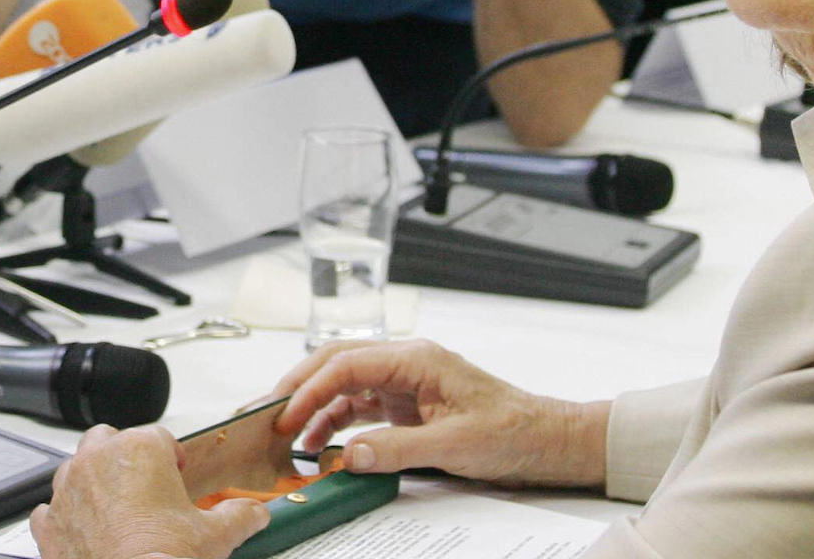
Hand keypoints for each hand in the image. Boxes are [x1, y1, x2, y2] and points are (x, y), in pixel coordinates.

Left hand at [29, 425, 270, 558]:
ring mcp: (69, 490)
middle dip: (124, 456)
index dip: (172, 457)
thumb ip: (241, 515)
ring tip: (115, 506)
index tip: (177, 476)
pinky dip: (66, 516)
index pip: (160, 437)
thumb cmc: (165, 558)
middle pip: (109, 439)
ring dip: (92, 480)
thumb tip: (255, 514)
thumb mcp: (217, 534)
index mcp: (140, 449)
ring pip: (75, 467)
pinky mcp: (49, 522)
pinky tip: (85, 531)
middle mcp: (98, 460)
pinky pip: (51, 508)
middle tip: (144, 485)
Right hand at [270, 340, 607, 488]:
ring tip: (288, 437)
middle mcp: (406, 364)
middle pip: (337, 364)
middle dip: (298, 387)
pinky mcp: (408, 406)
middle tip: (267, 414)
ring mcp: (406, 384)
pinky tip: (321, 444)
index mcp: (417, 359)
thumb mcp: (454, 444)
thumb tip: (349, 455)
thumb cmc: (513, 430)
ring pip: (344, 386)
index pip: (347, 363)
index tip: (286, 415)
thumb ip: (397, 449)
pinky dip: (335, 424)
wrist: (546, 441)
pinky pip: (360, 408)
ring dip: (314, 409)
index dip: (310, 388)